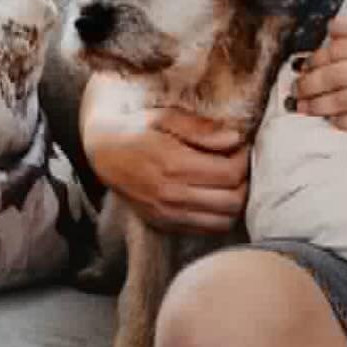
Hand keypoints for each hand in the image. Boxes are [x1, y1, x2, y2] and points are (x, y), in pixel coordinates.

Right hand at [82, 95, 247, 232]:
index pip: (231, 174)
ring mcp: (167, 214)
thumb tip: (235, 139)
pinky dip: (219, 215)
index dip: (244, 158)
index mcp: (174, 165)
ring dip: (235, 200)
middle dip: (244, 180)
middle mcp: (172, 195)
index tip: (240, 145)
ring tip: (228, 179)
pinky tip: (214, 194)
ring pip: (224, 221)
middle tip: (237, 162)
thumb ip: (202, 128)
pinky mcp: (164, 224)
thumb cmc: (138, 128)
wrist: (103, 152)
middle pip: (233, 200)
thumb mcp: (166, 116)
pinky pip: (206, 230)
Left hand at [289, 21, 346, 135]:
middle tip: (298, 88)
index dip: (318, 57)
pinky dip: (344, 122)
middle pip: (337, 74)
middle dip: (310, 83)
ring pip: (346, 101)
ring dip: (319, 105)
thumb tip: (333, 29)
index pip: (342, 48)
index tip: (308, 64)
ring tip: (304, 107)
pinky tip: (333, 121)